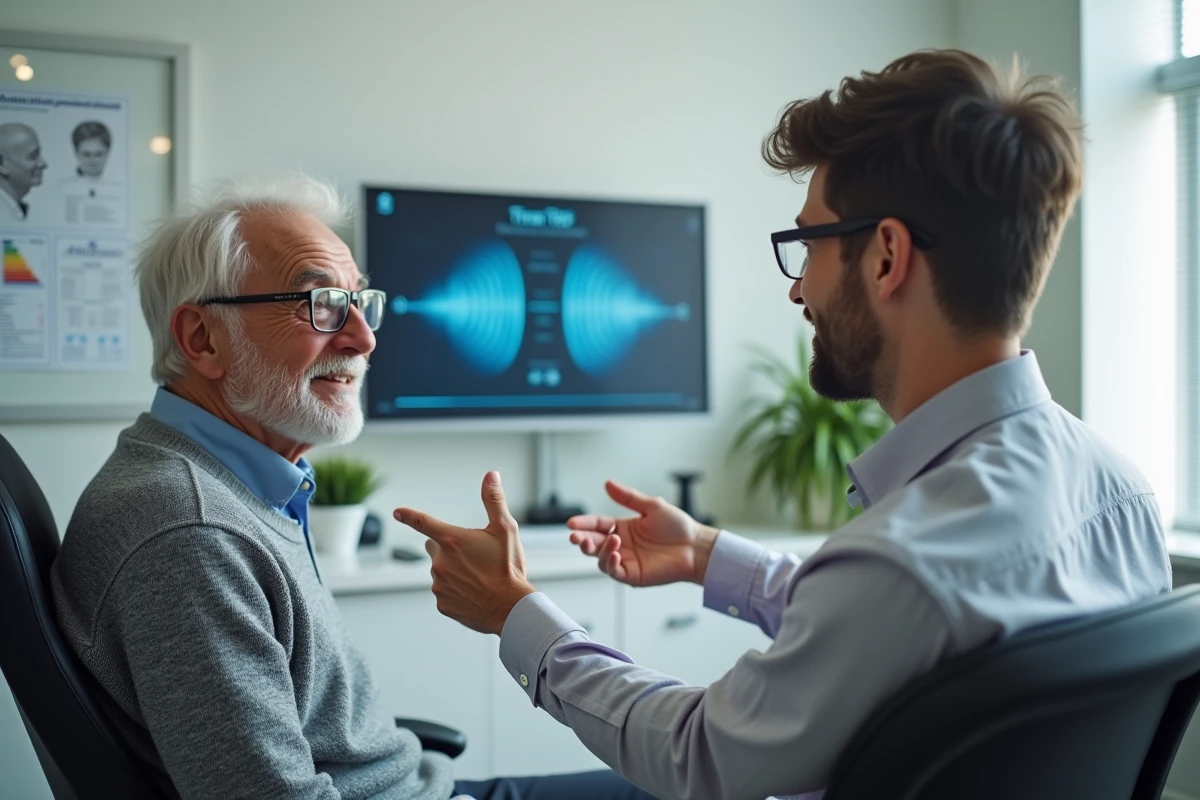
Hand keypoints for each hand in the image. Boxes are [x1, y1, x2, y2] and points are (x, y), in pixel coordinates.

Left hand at [393, 471, 534, 635]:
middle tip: (472, 556)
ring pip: (440, 572)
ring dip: (453, 571)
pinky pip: (445, 592)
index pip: (423, 523)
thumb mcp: (505, 529)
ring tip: (479, 578)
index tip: (397, 512)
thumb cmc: (508, 568)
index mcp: (452, 540)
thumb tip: (491, 476)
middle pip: (434, 548)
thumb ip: (494, 500)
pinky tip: (475, 593)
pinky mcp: (442, 604)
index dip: (409, 515)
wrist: (510, 609)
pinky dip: (456, 591)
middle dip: (448, 548)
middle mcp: (441, 563)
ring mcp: (439, 585)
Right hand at [566, 480, 719, 587]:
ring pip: (601, 558)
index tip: (571, 522)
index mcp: (623, 527)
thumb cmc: (678, 527)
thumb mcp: (651, 506)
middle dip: (582, 540)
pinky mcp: (633, 575)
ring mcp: (626, 561)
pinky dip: (611, 563)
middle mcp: (621, 544)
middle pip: (593, 543)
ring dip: (599, 550)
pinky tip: (615, 553)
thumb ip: (628, 497)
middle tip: (575, 536)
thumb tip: (607, 483)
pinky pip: (614, 571)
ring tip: (611, 540)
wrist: (696, 546)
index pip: (597, 525)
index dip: (584, 524)